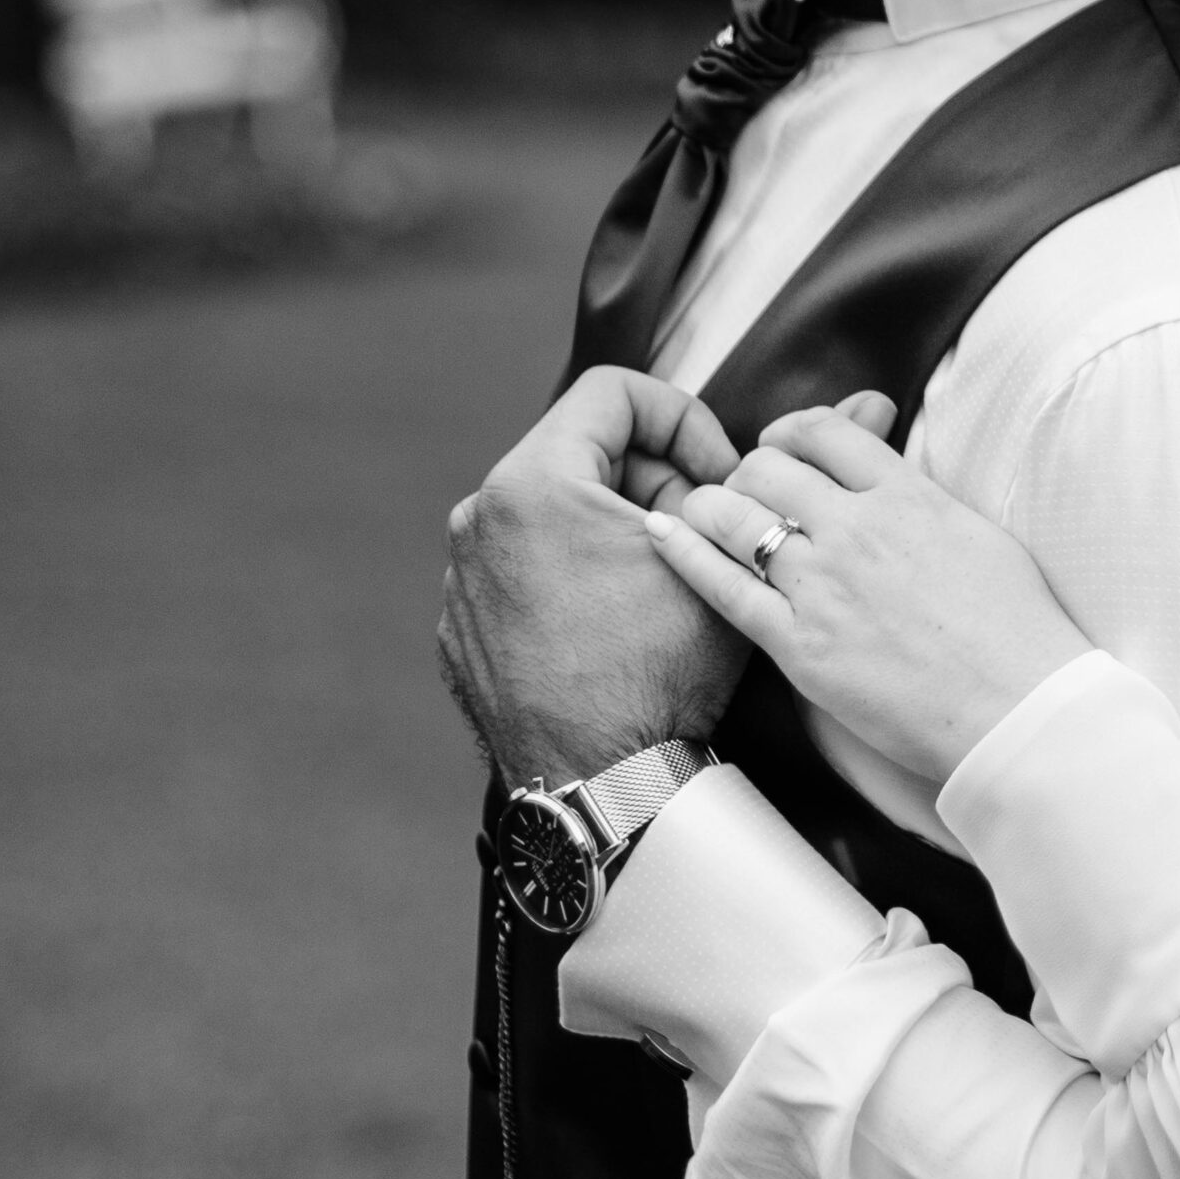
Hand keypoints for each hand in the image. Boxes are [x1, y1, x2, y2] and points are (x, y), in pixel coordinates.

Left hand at [437, 367, 745, 787]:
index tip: (719, 472)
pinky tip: (615, 629)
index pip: (615, 393)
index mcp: (535, 482)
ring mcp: (460, 577)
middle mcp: (479, 517)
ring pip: (552, 516)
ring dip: (612, 533)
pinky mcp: (459, 629)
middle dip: (653, 482)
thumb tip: (715, 477)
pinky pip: (523, 575)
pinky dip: (571, 582)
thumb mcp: (711, 564)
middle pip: (582, 455)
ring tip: (661, 588)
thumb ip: (715, 495)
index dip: (685, 418)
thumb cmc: (659, 678)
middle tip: (704, 535)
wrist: (600, 785)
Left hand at [642, 401, 1092, 783]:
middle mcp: (858, 529)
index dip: (792, 433)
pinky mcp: (800, 645)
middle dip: (748, 473)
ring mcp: (823, 587)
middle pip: (769, 467)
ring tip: (702, 514)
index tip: (783, 449)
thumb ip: (927, 502)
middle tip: (745, 494)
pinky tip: (660, 533)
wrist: (1018, 710)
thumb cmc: (1019, 634)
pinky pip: (722, 586)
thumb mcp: (981, 539)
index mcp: (908, 497)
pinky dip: (684, 553)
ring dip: (711, 505)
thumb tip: (900, 483)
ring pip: (735, 515)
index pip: (826, 433)